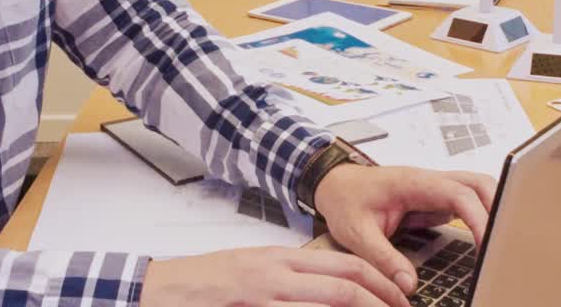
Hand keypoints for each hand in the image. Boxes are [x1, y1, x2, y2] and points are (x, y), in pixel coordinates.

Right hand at [141, 246, 409, 306]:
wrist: (160, 290)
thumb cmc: (206, 283)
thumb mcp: (254, 270)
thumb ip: (291, 278)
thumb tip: (332, 290)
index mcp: (281, 259)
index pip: (345, 265)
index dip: (379, 281)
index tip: (400, 297)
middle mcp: (277, 274)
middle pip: (346, 285)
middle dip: (382, 301)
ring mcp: (265, 297)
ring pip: (328, 303)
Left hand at [313, 165, 496, 295]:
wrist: (334, 184)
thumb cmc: (344, 200)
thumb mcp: (356, 233)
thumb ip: (382, 258)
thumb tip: (407, 284)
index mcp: (413, 182)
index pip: (458, 193)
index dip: (478, 217)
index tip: (486, 244)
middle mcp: (429, 180)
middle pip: (478, 183)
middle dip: (497, 208)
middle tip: (501, 243)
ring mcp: (434, 188)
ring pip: (476, 188)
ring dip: (492, 209)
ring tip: (498, 241)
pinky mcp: (435, 199)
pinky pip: (466, 202)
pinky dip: (481, 215)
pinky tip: (483, 238)